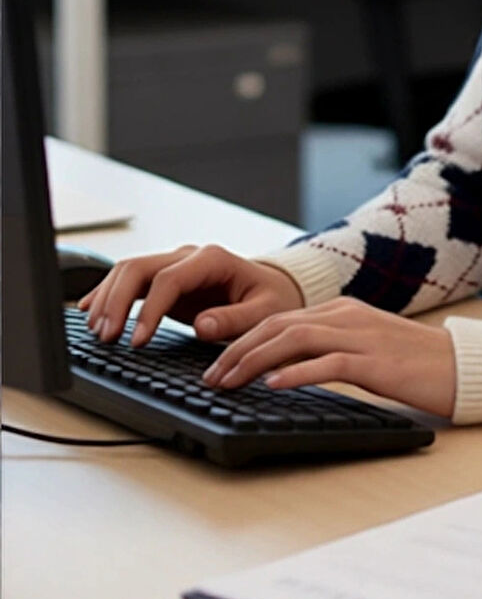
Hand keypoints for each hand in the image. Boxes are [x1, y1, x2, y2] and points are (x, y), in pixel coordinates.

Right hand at [77, 244, 303, 347]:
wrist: (274, 289)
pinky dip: (107, 294)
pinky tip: (89, 311)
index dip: (149, 310)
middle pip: (139, 267)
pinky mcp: (165, 279)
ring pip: (128, 271)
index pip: (168, 279)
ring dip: (108, 299)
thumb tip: (202, 326)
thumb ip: (235, 319)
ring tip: (98, 332)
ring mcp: (174, 265)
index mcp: (212, 259)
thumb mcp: (265, 312)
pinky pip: (130, 281)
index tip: (136, 341)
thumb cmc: (272, 299)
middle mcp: (188, 257)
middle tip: (107, 337)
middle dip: (117, 301)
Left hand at [203, 298, 457, 418]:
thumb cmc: (416, 364)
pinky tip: (273, 385)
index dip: (242, 339)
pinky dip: (296, 372)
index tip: (216, 363)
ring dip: (254, 361)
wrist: (463, 365)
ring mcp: (361, 336)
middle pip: (278, 325)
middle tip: (210, 377)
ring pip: (294, 339)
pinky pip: (328, 363)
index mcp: (342, 310)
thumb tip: (284, 370)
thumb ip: (330, 349)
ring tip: (228, 382)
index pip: (279, 318)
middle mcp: (346, 316)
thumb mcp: (366, 348)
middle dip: (236, 350)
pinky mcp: (376, 361)